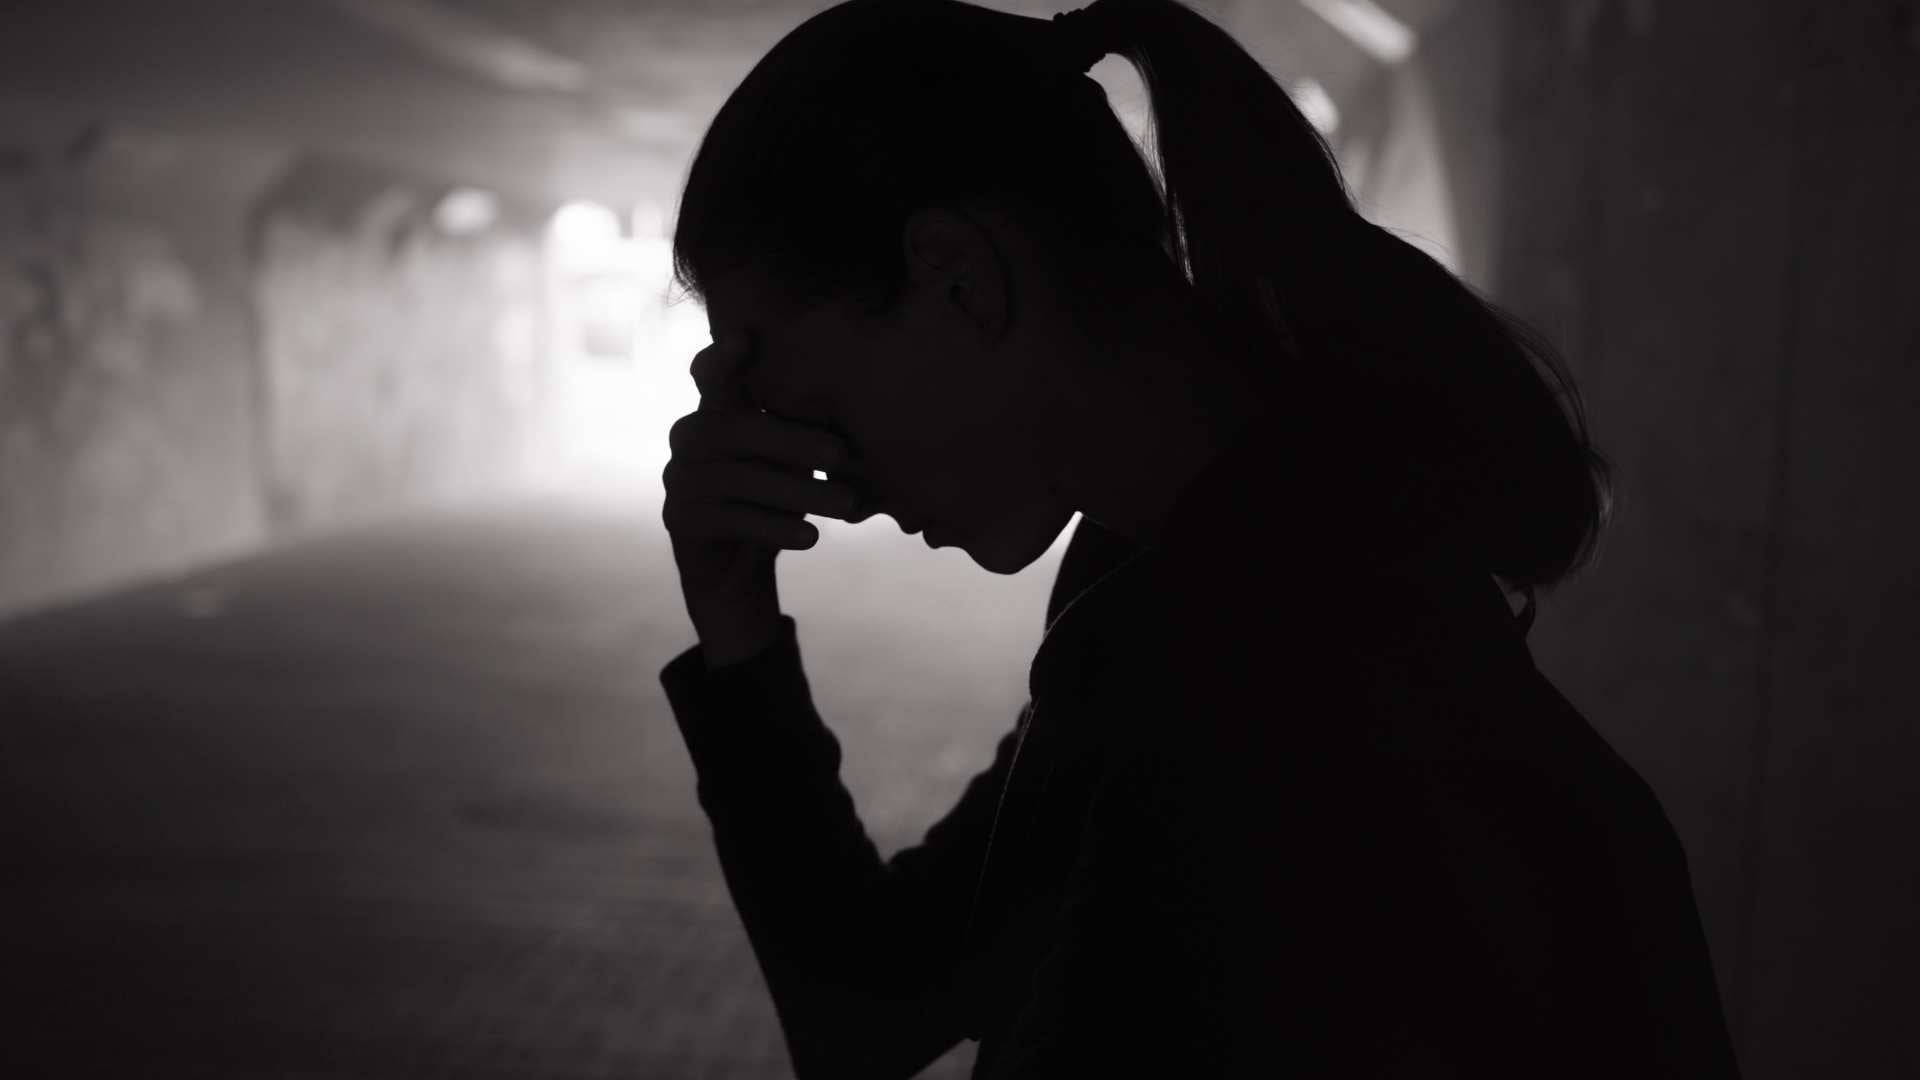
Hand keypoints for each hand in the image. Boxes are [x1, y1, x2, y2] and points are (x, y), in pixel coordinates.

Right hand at [661, 331, 868, 665]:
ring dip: (797, 489)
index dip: (723, 357)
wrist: (738, 571)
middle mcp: (688, 437)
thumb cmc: (776, 498)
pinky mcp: (680, 520)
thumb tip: (860, 416)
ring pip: (737, 477)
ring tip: (847, 505)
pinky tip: (812, 536)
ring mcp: (678, 479)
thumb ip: (808, 430)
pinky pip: (730, 519)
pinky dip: (775, 526)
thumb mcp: (795, 460)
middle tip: (843, 453)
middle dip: (792, 439)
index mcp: (716, 411)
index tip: (746, 338)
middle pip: (733, 428)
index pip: (710, 375)